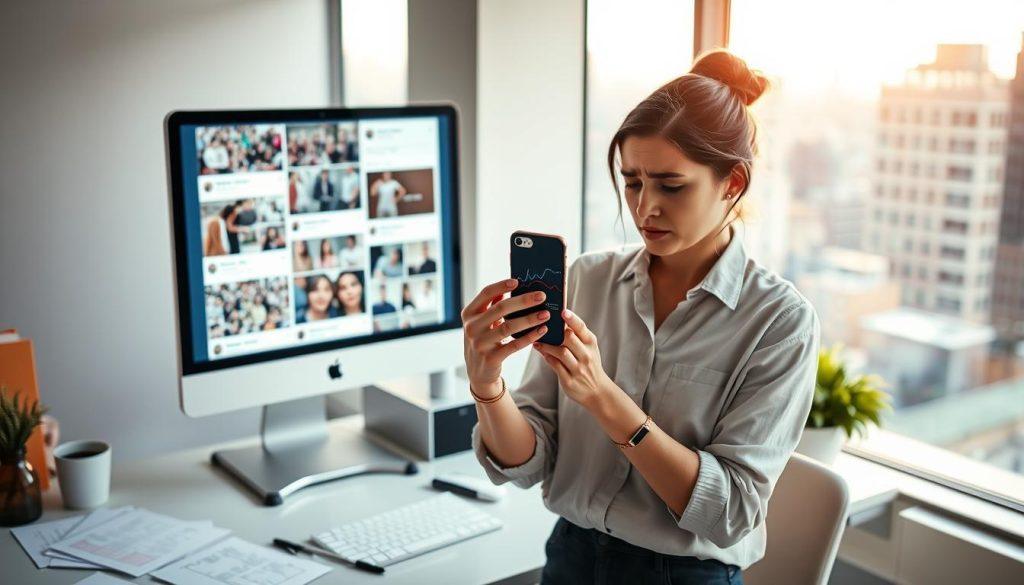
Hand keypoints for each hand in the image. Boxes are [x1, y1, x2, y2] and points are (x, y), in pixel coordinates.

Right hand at [462, 278, 550, 398]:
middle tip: (542, 296)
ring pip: (508, 327)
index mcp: (469, 314)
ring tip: (546, 314)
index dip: (502, 285)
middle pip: (500, 308)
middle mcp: (471, 327)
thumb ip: (493, 304)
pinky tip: (542, 330)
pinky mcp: (491, 358)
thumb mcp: (482, 321)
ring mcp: (480, 344)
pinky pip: (514, 345)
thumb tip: (513, 284)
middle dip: (523, 301)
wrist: (478, 371)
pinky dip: (530, 337)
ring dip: (529, 319)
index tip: (519, 281)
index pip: (486, 293)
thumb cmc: (484, 339)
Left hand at [534, 309, 616, 409]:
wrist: (597, 390)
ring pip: (561, 352)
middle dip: (555, 332)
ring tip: (537, 342)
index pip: (581, 328)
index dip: (572, 319)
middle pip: (569, 338)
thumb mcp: (588, 348)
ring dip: (547, 346)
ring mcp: (578, 369)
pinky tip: (542, 352)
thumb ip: (576, 335)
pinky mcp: (570, 381)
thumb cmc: (589, 364)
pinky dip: (547, 358)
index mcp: (590, 344)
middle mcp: (586, 355)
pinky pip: (555, 366)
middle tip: (542, 326)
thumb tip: (556, 320)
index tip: (562, 311)